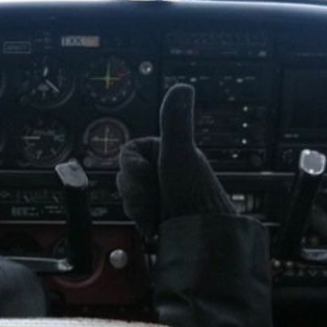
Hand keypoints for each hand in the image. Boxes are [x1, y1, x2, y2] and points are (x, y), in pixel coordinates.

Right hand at [116, 84, 233, 235]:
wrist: (200, 240)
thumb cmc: (193, 196)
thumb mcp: (179, 154)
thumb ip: (176, 121)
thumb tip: (182, 86)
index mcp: (168, 153)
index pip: (129, 152)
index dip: (130, 165)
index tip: (142, 174)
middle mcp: (164, 171)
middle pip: (126, 174)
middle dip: (133, 190)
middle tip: (150, 198)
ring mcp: (160, 193)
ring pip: (129, 194)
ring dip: (137, 206)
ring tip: (154, 214)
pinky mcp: (158, 214)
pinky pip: (135, 212)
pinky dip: (141, 219)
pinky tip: (154, 225)